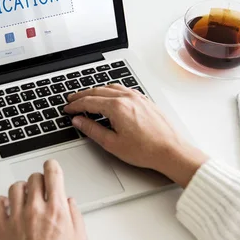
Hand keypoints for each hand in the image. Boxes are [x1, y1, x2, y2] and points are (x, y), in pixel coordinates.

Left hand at [0, 160, 87, 239]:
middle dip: (39, 181)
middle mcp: (35, 209)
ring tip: (25, 198)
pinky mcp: (1, 228)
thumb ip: (76, 217)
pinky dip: (1, 201)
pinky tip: (8, 207)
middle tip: (41, 189)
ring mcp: (16, 217)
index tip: (51, 167)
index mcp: (57, 210)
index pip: (52, 173)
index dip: (52, 166)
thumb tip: (70, 202)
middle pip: (34, 178)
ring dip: (22, 189)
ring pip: (15, 187)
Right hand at [64, 85, 207, 187]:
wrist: (171, 151)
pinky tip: (108, 96)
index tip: (68, 109)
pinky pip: (122, 89)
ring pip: (110, 88)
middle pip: (98, 91)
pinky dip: (110, 90)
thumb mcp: (112, 143)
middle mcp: (127, 98)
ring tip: (86, 96)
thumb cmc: (146, 150)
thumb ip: (92, 129)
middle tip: (71, 99)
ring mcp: (137, 97)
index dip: (75, 105)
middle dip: (82, 95)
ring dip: (96, 91)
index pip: (89, 102)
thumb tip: (79, 121)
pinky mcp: (144, 100)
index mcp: (117, 107)